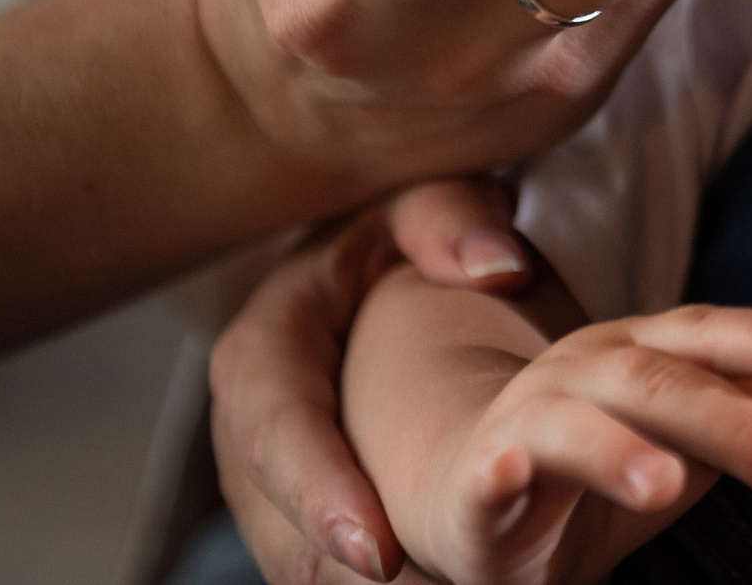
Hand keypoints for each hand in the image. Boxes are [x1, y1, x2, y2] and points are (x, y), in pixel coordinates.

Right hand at [216, 182, 532, 583]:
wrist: (359, 269)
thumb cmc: (393, 234)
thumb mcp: (418, 203)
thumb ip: (451, 218)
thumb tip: (499, 263)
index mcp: (265, 346)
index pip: (276, 425)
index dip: (321, 492)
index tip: (379, 551)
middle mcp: (251, 428)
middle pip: (278, 523)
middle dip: (340, 573)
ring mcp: (269, 483)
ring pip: (298, 562)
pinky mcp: (297, 517)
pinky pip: (325, 571)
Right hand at [398, 302, 751, 584]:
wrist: (478, 498)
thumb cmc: (606, 466)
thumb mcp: (681, 442)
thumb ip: (731, 418)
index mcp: (642, 350)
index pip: (710, 335)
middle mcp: (585, 369)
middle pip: (662, 383)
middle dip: (733, 425)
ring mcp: (526, 420)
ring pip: (576, 426)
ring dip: (619, 451)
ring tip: (666, 486)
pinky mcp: (478, 480)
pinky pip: (490, 472)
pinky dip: (500, 468)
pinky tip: (511, 470)